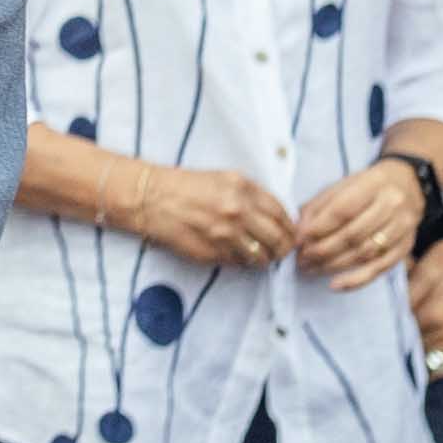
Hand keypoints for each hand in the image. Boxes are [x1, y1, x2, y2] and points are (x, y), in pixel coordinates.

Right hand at [124, 166, 295, 269]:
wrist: (152, 198)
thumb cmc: (188, 186)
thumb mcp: (226, 178)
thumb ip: (254, 195)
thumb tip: (279, 218)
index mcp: (244, 189)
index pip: (283, 215)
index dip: (290, 228)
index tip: (289, 234)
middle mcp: (238, 212)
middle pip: (278, 240)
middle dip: (283, 248)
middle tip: (280, 251)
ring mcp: (225, 235)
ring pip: (261, 257)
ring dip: (263, 259)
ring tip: (258, 255)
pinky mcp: (212, 253)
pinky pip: (239, 264)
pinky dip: (242, 262)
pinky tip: (235, 254)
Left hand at [289, 162, 421, 290]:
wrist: (407, 185)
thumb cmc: (366, 187)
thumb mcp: (342, 186)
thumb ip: (319, 206)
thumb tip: (299, 232)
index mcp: (373, 184)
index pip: (342, 210)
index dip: (318, 228)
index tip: (298, 240)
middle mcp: (392, 206)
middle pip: (353, 235)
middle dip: (322, 251)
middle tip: (301, 259)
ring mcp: (402, 228)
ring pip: (364, 254)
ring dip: (333, 266)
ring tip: (311, 269)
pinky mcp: (405, 247)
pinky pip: (379, 269)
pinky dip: (355, 280)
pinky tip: (335, 285)